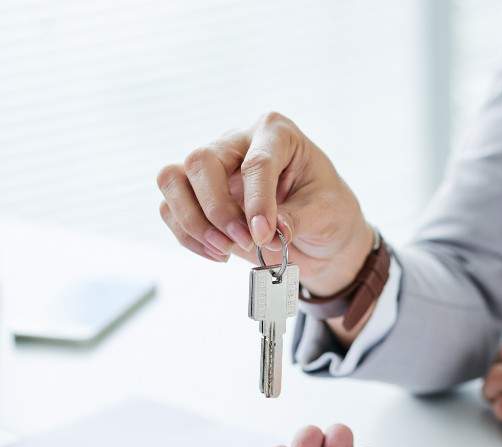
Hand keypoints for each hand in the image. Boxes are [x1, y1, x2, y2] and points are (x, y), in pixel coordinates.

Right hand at [156, 112, 375, 297]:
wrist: (320, 232)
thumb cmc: (327, 211)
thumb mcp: (326, 213)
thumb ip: (297, 219)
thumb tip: (269, 232)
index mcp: (277, 134)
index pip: (256, 162)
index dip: (257, 202)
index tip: (263, 236)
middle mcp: (238, 141)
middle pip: (201, 162)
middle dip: (218, 210)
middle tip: (246, 242)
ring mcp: (212, 165)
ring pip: (172, 180)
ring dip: (193, 222)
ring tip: (226, 250)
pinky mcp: (195, 192)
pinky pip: (170, 208)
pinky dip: (188, 236)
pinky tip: (218, 252)